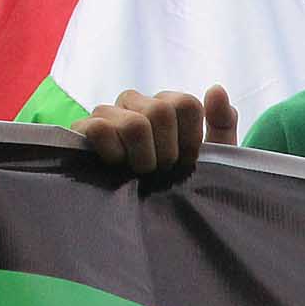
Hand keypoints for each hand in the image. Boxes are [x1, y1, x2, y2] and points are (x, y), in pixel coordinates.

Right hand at [70, 86, 239, 175]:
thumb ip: (221, 124)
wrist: (149, 216)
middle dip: (167, 152)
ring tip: (140, 173)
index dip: (190, 140)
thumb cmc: (179, 183)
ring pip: (134, 124)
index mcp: (166, 104)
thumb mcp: (212, 158)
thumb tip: (216, 89)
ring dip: (143, 158)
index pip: (185, 104)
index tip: (188, 162)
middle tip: (162, 170)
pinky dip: (114, 153)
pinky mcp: (82, 129)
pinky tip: (116, 166)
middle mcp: (136, 102)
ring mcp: (108, 113)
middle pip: (160, 111)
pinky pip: (99, 129)